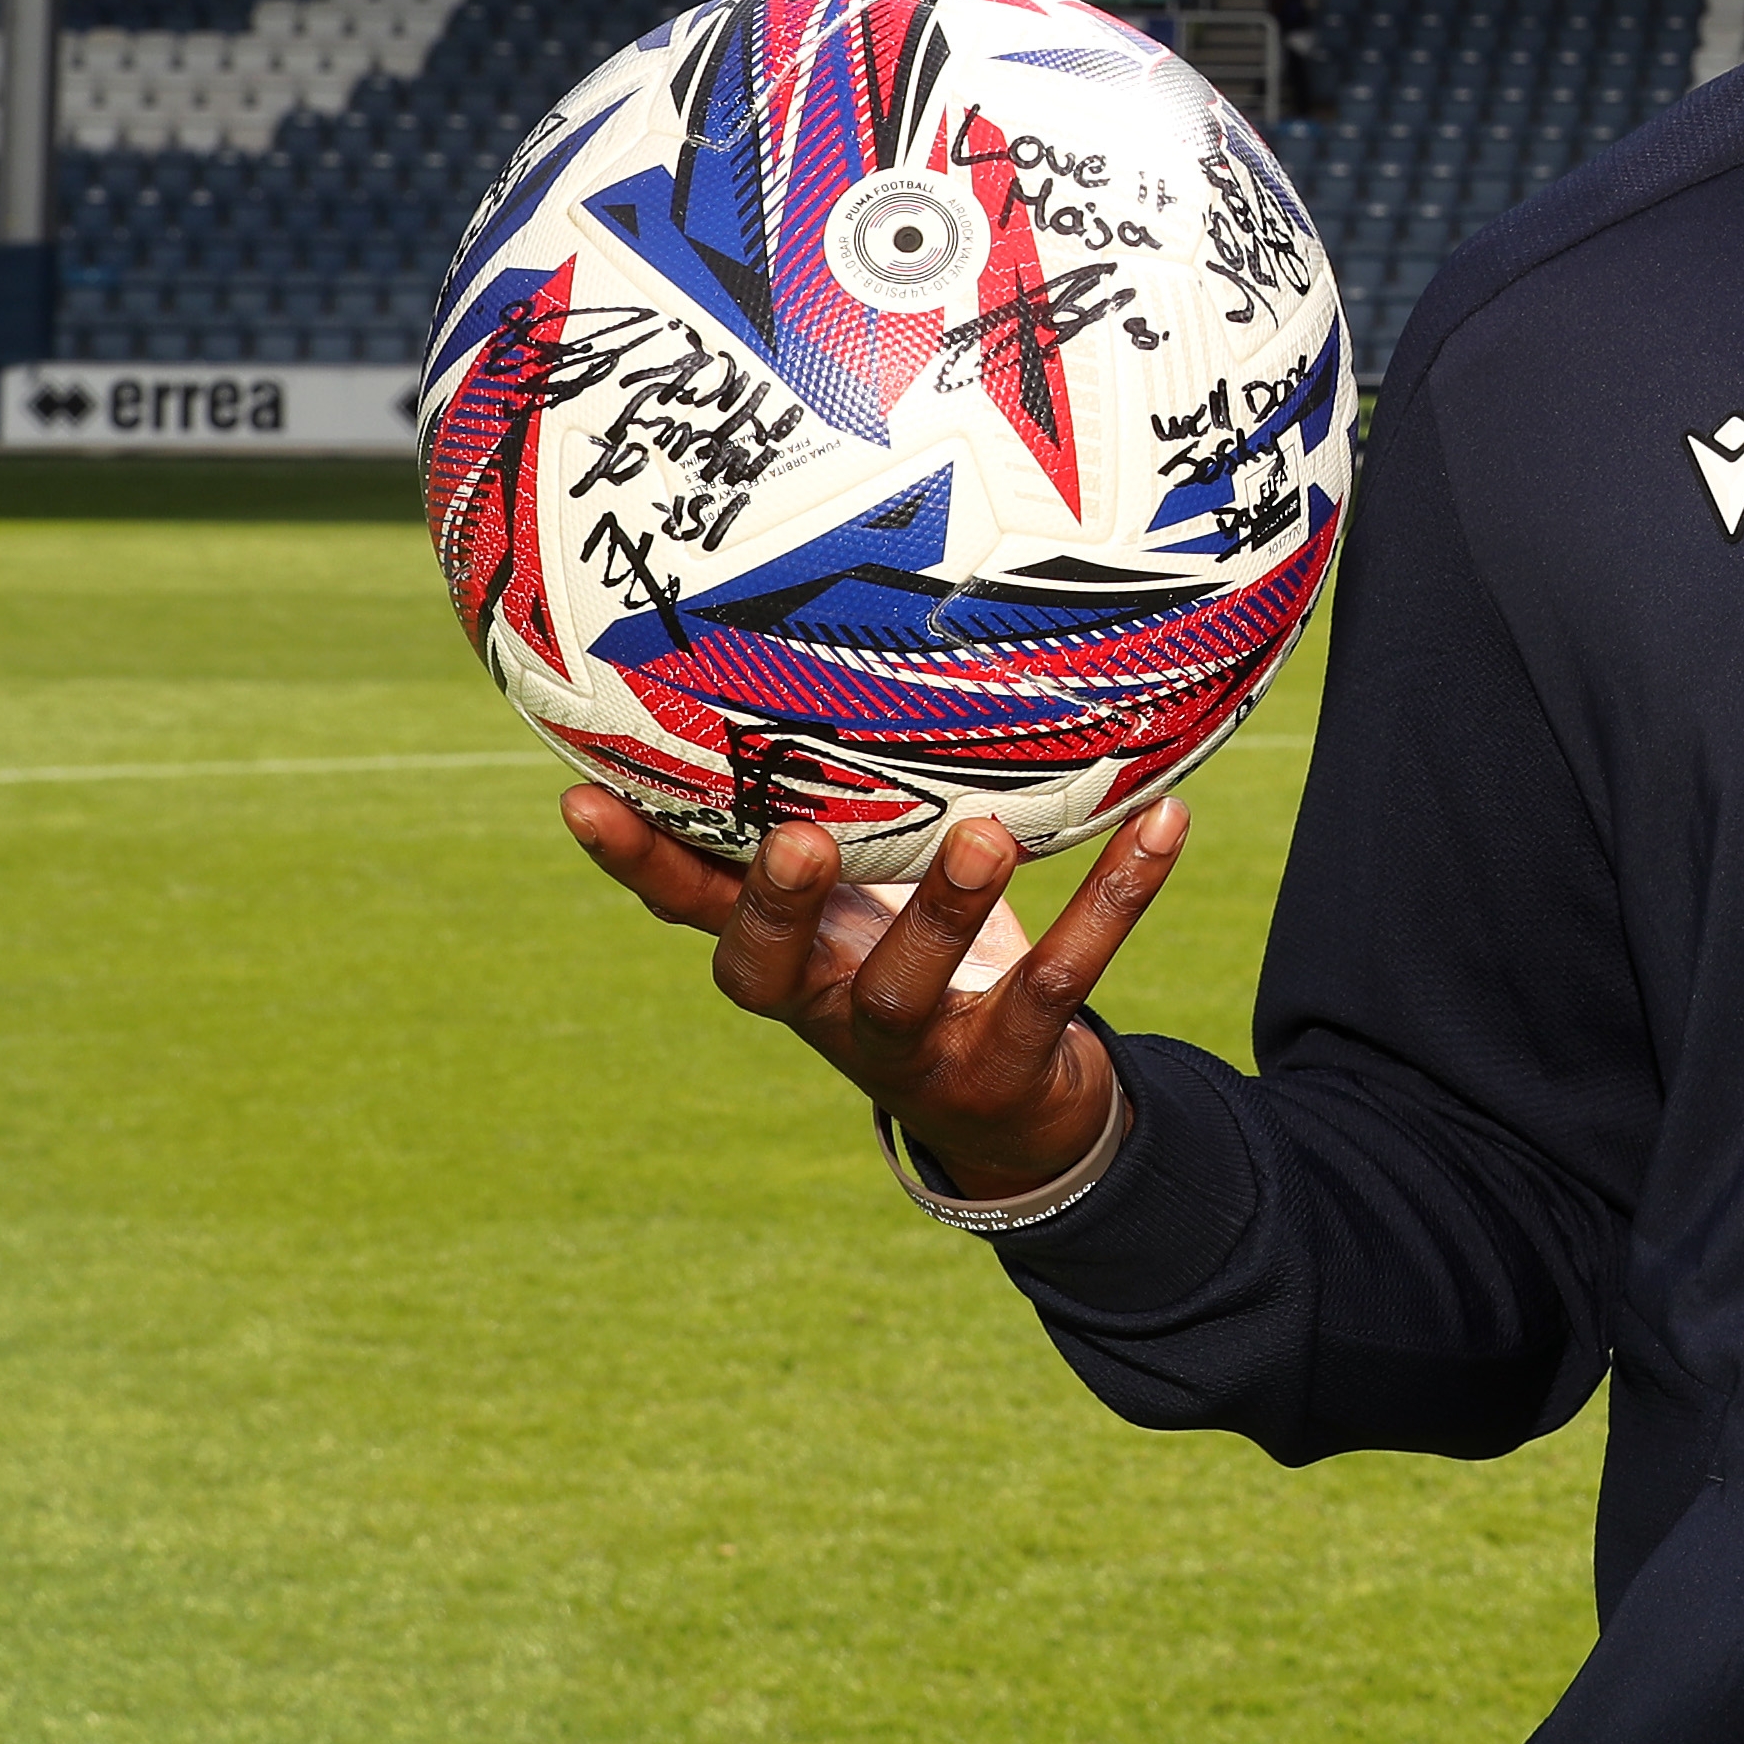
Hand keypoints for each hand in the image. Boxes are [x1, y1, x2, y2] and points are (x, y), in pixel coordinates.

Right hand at [564, 787, 1189, 1197]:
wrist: (1021, 1109)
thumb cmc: (923, 957)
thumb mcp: (869, 887)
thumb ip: (837, 794)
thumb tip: (808, 635)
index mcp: (787, 954)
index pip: (685, 906)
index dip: (632, 860)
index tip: (576, 794)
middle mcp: (831, 1007)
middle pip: (772, 970)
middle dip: (779, 904)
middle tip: (800, 835)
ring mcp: (915, 1050)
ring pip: (913, 990)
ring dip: (948, 911)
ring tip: (986, 834)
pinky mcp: (1009, 1066)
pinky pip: (1061, 982)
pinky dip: (1114, 901)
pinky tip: (1167, 822)